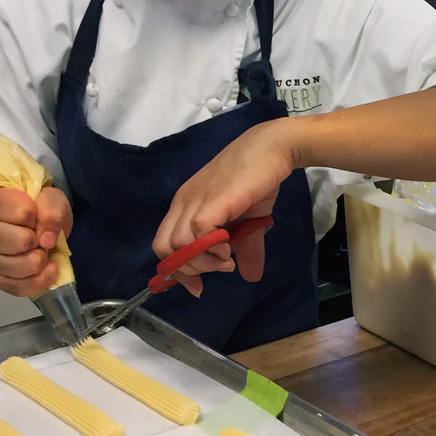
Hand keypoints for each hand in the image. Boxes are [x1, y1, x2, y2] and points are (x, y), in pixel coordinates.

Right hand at [0, 187, 71, 296]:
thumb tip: (47, 241)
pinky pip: (18, 287)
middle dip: (39, 240)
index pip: (24, 213)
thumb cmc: (35, 206)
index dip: (38, 216)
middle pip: (21, 242)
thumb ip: (51, 211)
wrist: (30, 222)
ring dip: (40, 260)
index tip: (34, 215)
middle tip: (37, 236)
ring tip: (39, 250)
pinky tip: (46, 270)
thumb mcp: (48, 197)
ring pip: (20, 267)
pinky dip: (39, 280)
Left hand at [151, 119, 295, 296]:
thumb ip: (246, 248)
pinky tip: (230, 248)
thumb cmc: (258, 180)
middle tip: (220, 267)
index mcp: (186, 207)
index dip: (178, 271)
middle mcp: (184, 204)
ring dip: (203, 261)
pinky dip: (212, 249)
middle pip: (164, 248)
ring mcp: (194, 201)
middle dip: (191, 269)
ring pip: (178, 245)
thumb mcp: (249, 222)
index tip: (198, 287)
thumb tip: (252, 277)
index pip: (164, 245)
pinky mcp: (211, 201)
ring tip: (228, 260)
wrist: (272, 148)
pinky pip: (197, 233)